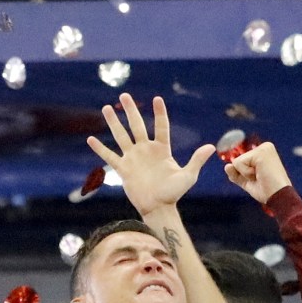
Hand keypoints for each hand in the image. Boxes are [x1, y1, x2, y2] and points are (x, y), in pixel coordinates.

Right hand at [87, 94, 214, 216]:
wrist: (158, 208)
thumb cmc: (174, 193)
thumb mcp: (188, 176)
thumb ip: (196, 160)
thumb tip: (211, 147)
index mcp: (161, 149)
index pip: (160, 127)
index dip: (159, 113)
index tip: (157, 99)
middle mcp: (145, 150)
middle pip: (137, 125)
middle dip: (131, 110)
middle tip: (124, 95)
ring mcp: (133, 158)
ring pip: (121, 136)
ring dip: (114, 122)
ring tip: (107, 108)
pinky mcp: (123, 169)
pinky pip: (110, 157)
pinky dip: (100, 149)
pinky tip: (90, 139)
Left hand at [223, 141, 292, 203]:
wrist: (279, 197)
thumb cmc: (267, 191)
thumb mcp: (248, 182)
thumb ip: (236, 174)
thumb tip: (226, 166)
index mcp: (264, 152)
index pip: (242, 161)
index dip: (245, 174)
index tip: (259, 179)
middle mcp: (264, 147)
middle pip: (238, 160)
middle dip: (244, 174)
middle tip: (260, 178)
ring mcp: (263, 148)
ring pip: (237, 162)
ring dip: (246, 174)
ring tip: (261, 177)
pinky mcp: (260, 153)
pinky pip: (239, 163)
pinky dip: (246, 173)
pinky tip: (259, 174)